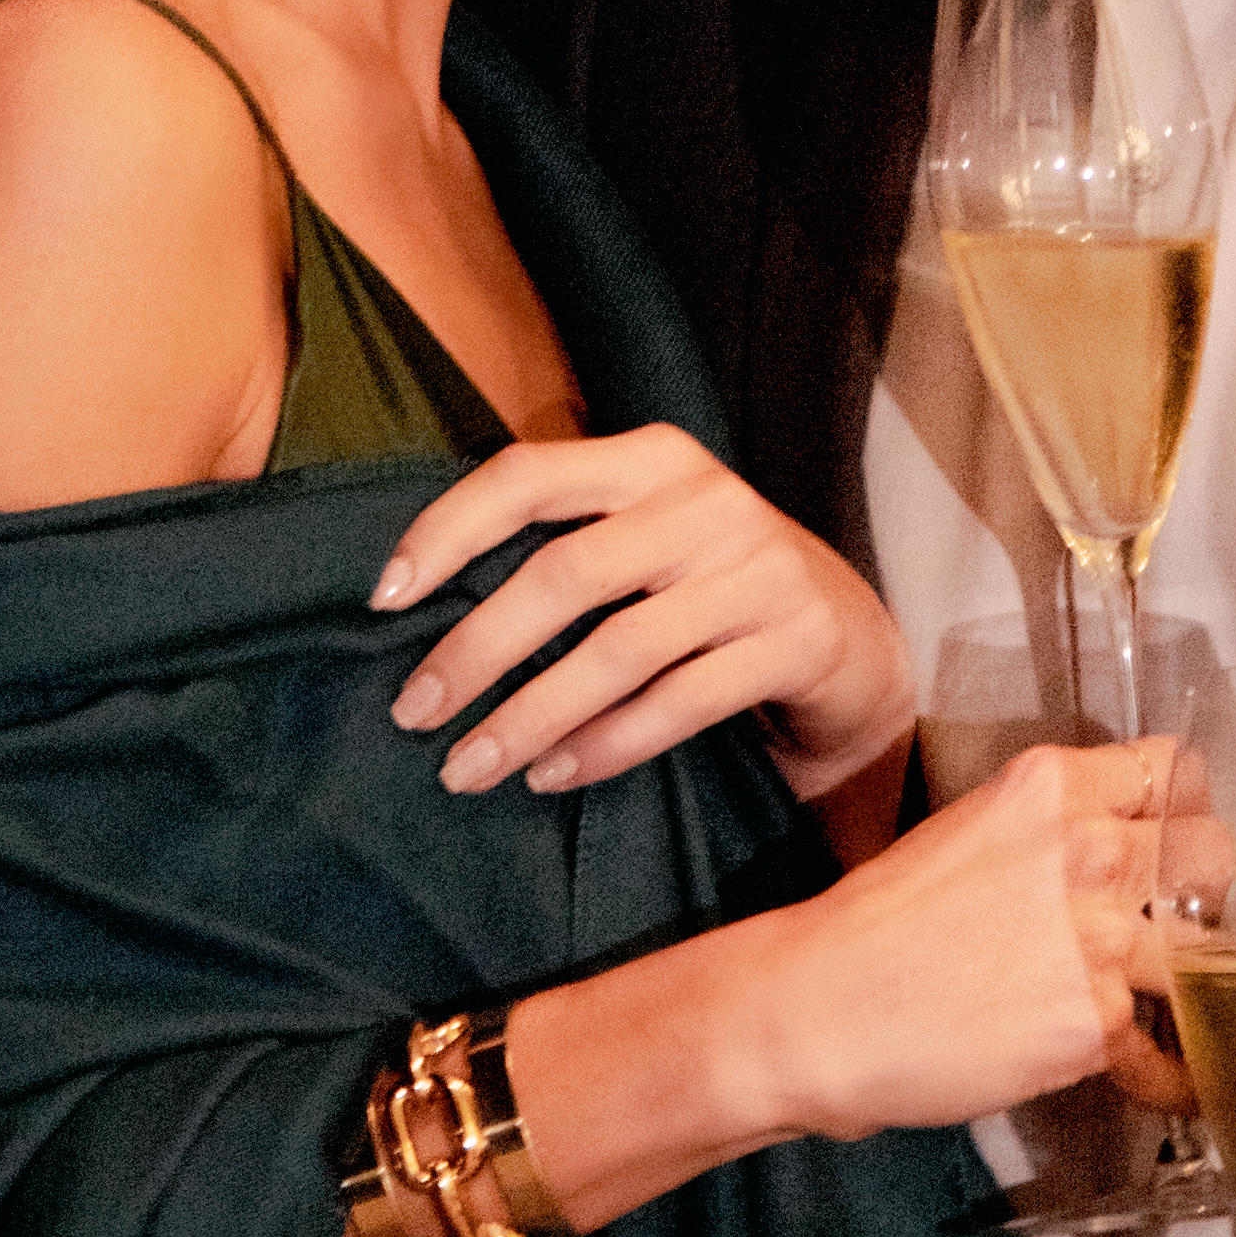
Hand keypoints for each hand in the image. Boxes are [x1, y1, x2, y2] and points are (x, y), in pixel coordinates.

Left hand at [375, 426, 918, 806]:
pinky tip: (552, 776)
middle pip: (568, 572)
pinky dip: (605, 746)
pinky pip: (680, 704)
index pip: (528, 476)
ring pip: (620, 649)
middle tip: (414, 713)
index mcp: (654, 460)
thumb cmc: (713, 592)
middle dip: (478, 649)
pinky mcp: (797, 643)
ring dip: (531, 716)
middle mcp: (709, 503)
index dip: (447, 530)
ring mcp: (760, 571)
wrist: (853, 643)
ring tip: (470, 766)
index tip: (382, 598)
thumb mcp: (648, 540)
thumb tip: (419, 602)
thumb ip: (565, 544)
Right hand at [741, 741, 1166, 1146]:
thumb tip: (1111, 858)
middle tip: (1177, 918)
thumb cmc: (874, 928)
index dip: (1181, 807)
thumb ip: (1048, 834)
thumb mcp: (966, 834)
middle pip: (1211, 852)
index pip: (1170, 770)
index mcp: (1050, 789)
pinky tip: (1140, 1077)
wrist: (819, 1013)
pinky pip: (1157, 1047)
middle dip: (1202, 888)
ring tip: (1161, 1008)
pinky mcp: (1096, 1023)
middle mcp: (1088, 852)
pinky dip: (1151, 1070)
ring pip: (1203, 954)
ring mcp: (1100, 940)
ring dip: (1184, 984)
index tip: (1176, 836)